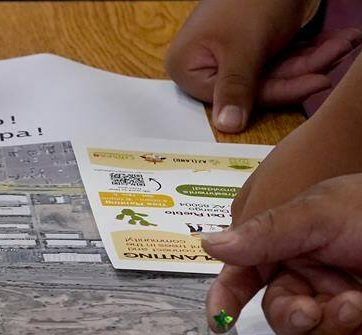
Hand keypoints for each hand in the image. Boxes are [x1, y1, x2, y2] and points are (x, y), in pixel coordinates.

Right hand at [165, 0, 360, 132]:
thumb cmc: (246, 0)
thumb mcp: (243, 47)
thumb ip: (235, 88)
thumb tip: (227, 125)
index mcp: (188, 68)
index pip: (237, 94)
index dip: (281, 89)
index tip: (318, 80)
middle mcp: (206, 66)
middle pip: (260, 83)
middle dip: (305, 68)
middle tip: (338, 55)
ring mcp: (230, 58)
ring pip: (277, 71)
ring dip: (315, 58)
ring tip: (343, 43)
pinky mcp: (251, 49)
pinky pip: (283, 58)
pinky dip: (311, 50)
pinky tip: (336, 41)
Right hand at [203, 174, 361, 334]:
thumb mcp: (319, 212)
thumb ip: (266, 232)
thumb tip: (207, 244)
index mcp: (287, 247)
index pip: (243, 278)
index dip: (225, 301)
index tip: (220, 323)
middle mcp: (309, 276)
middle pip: (277, 314)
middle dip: (291, 316)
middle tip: (309, 312)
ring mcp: (338, 299)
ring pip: (312, 334)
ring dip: (330, 324)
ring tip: (356, 305)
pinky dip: (357, 333)